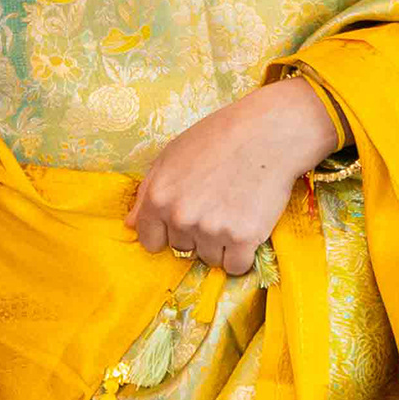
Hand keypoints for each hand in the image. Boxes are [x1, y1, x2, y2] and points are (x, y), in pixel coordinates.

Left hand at [131, 80, 338, 276]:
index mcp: (158, 197)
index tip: (185, 219)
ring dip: (221, 243)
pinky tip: (248, 226)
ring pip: (210, 259)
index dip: (167, 231)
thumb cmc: (219, 138)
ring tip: (235, 209)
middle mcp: (181, 217)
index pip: (150, 241)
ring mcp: (211, 229)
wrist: (268, 133)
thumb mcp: (172, 155)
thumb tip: (131, 225)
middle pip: (182, 249)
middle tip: (218, 203)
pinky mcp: (243, 238)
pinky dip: (242, 254)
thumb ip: (148, 192)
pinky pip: (236, 266)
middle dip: (197, 233)